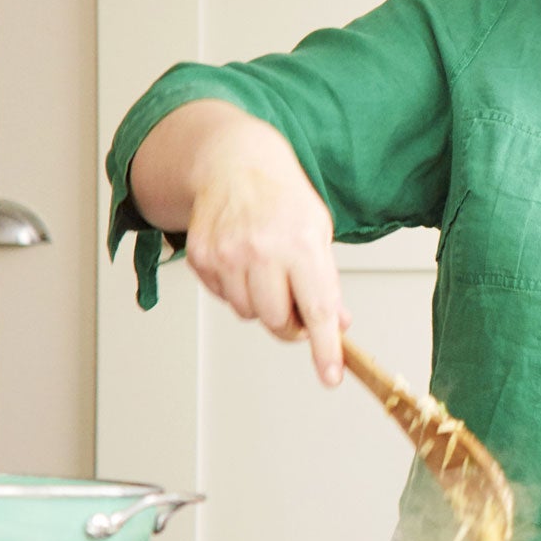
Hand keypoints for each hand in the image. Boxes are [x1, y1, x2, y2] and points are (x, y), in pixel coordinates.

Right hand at [177, 118, 349, 384]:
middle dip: (291, 323)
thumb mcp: (319, 232)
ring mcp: (228, 255)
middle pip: (277, 322)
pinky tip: (243, 260)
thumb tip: (338, 324)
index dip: (325, 348)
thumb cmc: (284, 199)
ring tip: (267, 268)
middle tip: (295, 299)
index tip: (330, 377)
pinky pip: (224, 298)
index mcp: (303, 244)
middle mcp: (263, 251)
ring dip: (262, 304)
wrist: (236, 163)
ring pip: (249, 315)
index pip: (317, 309)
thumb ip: (327, 281)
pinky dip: (237, 289)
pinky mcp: (202, 258)